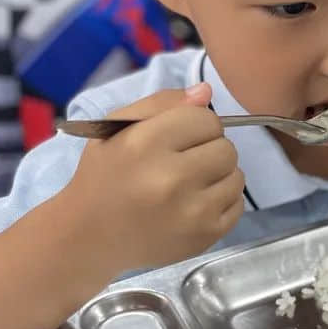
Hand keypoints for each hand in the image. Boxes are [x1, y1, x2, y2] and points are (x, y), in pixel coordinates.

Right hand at [63, 82, 244, 274]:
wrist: (90, 236)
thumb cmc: (104, 176)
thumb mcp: (117, 129)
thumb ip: (162, 104)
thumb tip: (206, 92)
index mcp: (145, 144)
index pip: (206, 119)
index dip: (195, 125)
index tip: (176, 140)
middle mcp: (170, 179)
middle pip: (226, 148)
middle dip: (208, 150)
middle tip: (182, 164)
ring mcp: (191, 212)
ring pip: (237, 175)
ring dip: (218, 176)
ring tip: (188, 185)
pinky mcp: (205, 236)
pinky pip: (238, 205)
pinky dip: (222, 202)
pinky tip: (194, 205)